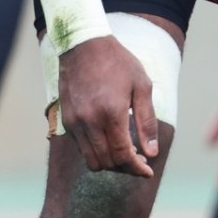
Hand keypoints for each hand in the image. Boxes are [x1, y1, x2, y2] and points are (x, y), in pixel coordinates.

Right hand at [58, 38, 159, 176]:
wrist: (83, 46)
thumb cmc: (118, 63)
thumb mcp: (142, 87)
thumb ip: (147, 122)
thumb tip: (152, 151)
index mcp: (111, 113)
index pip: (123, 155)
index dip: (137, 168)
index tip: (148, 172)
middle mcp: (89, 121)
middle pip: (107, 162)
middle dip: (126, 168)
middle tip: (141, 162)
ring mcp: (74, 121)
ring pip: (91, 159)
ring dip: (110, 163)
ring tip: (127, 155)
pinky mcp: (66, 119)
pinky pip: (81, 147)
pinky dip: (97, 152)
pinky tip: (111, 142)